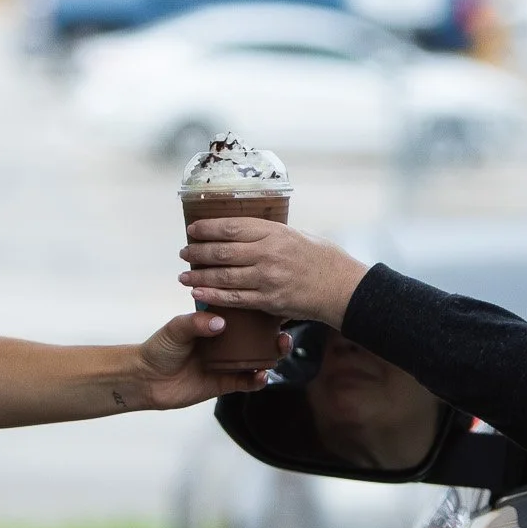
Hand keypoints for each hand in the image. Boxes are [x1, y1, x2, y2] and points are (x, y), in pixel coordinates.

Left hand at [125, 311, 281, 410]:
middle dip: (275, 334)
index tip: (277, 305)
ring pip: (258, 358)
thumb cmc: (159, 348)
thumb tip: (220, 323)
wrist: (145, 379)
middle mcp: (226, 341)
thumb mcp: (176, 328)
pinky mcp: (225, 383)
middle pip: (259, 336)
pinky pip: (246, 381)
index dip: (262, 310)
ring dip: (273, 355)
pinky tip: (262, 375)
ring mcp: (227, 362)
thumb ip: (196, 323)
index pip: (244, 314)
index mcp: (217, 323)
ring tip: (280, 349)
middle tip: (283, 332)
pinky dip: (257, 379)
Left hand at [179, 217, 368, 326]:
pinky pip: (234, 299)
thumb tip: (244, 233)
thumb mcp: (297, 235)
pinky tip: (198, 293)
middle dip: (197, 252)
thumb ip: (270, 235)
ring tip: (183, 276)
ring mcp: (268, 278)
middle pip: (222, 251)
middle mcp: (268, 253)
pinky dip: (213, 295)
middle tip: (184, 253)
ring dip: (199, 276)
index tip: (192, 229)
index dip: (207, 228)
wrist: (342, 288)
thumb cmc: (323, 259)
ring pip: (224, 276)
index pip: (231, 227)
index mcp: (275, 232)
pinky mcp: (269, 301)